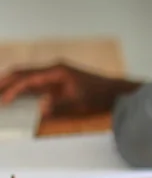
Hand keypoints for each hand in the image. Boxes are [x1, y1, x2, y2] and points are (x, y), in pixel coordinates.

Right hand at [0, 63, 138, 116]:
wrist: (114, 91)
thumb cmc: (98, 96)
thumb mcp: (79, 103)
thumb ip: (59, 104)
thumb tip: (41, 108)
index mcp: (57, 71)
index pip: (28, 78)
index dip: (13, 89)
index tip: (2, 100)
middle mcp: (54, 68)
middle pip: (23, 72)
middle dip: (5, 81)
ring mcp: (56, 72)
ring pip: (27, 75)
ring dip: (12, 82)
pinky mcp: (58, 79)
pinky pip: (35, 80)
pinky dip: (22, 85)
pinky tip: (15, 93)